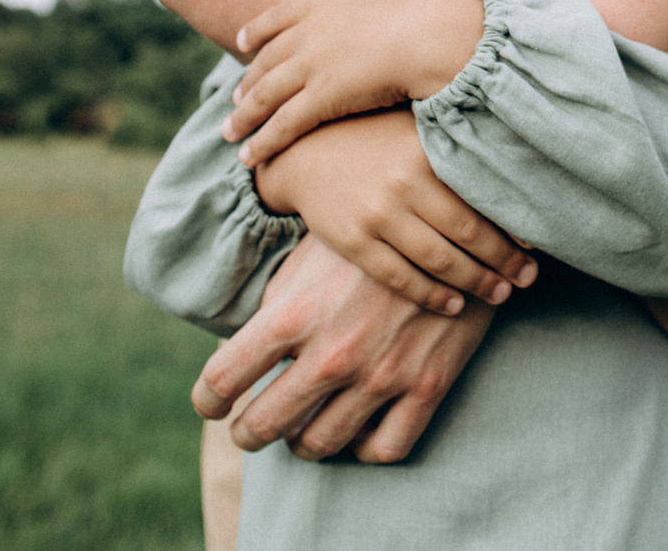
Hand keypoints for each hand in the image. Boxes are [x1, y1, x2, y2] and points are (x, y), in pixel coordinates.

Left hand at [196, 233, 497, 463]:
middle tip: (250, 428)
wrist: (460, 217)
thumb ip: (277, 304)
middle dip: (248, 432)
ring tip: (302, 430)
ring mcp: (382, 375)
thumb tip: (244, 348)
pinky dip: (364, 448)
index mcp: (294, 313)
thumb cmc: (374, 232)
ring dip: (302, 443)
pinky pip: (385, 448)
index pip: (223, 377)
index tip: (212, 405)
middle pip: (263, 426)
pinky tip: (358, 431)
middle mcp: (333, 352)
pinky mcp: (427, 386)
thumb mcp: (313, 253)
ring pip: (320, 445)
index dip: (207, 400)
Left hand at [227, 0, 486, 161]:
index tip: (242, 42)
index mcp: (325, 1)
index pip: (279, 16)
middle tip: (235, 100)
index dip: (258, 30)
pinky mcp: (322, 96)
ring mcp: (312, 64)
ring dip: (245, 117)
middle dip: (248, 82)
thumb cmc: (427, 8)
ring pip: (266, 95)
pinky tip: (250, 158)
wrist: (439, 34)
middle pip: (267, 60)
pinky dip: (264, 142)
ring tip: (230, 134)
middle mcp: (310, 32)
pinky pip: (284, 123)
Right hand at [256, 110, 534, 313]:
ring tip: (500, 293)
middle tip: (528, 278)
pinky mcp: (352, 242)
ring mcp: (377, 215)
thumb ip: (457, 151)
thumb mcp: (416, 133)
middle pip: (469, 233)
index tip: (536, 245)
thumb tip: (518, 176)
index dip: (513, 225)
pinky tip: (455, 303)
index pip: (483, 196)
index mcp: (427, 154)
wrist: (305, 151)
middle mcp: (404, 183)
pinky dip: (432, 295)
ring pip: (439, 260)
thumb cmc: (374, 141)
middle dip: (504, 260)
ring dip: (476, 281)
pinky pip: (400, 278)